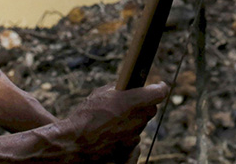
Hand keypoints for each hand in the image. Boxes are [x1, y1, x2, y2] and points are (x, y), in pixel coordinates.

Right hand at [44, 82, 167, 161]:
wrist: (75, 142)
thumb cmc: (86, 115)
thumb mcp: (101, 93)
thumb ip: (119, 89)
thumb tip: (126, 88)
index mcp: (134, 101)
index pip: (160, 92)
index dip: (160, 88)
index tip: (159, 86)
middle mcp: (139, 119)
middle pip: (150, 110)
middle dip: (142, 106)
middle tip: (129, 104)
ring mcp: (135, 136)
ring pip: (140, 124)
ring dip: (132, 121)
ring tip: (113, 121)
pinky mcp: (129, 150)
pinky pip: (132, 139)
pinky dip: (125, 135)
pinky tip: (111, 133)